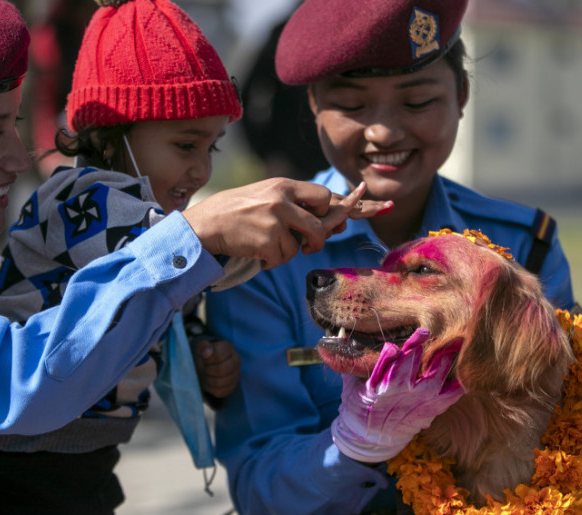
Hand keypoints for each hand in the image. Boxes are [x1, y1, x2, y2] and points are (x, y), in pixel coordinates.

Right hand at [183, 178, 389, 268]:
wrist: (203, 226)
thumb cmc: (235, 213)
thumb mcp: (265, 198)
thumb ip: (295, 206)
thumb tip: (334, 222)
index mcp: (283, 186)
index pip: (323, 196)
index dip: (345, 206)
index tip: (378, 203)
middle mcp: (282, 199)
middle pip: (321, 224)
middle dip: (316, 239)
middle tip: (305, 243)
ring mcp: (275, 220)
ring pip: (301, 246)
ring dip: (285, 252)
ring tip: (262, 243)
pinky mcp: (267, 241)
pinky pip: (283, 258)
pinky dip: (270, 261)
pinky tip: (254, 251)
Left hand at [192, 339, 240, 398]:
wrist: (208, 365)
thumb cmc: (205, 355)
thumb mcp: (202, 347)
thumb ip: (204, 347)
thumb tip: (206, 353)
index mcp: (228, 348)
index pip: (219, 356)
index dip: (208, 359)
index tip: (203, 358)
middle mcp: (236, 361)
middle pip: (222, 370)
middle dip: (208, 370)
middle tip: (204, 368)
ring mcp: (236, 375)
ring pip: (221, 382)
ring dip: (209, 380)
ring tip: (206, 375)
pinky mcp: (232, 387)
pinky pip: (221, 392)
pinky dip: (211, 389)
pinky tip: (209, 382)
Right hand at [331, 329, 463, 462]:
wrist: (370, 439)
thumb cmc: (359, 405)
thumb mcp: (350, 384)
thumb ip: (352, 362)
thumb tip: (338, 337)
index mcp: (376, 387)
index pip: (385, 365)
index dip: (391, 354)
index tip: (395, 343)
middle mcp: (397, 395)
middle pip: (410, 369)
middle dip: (417, 350)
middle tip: (426, 331)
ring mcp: (416, 404)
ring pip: (432, 381)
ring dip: (441, 363)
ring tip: (449, 344)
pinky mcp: (429, 411)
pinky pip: (447, 398)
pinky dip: (457, 386)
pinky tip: (465, 372)